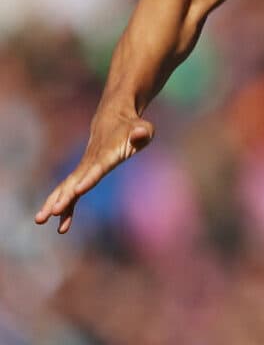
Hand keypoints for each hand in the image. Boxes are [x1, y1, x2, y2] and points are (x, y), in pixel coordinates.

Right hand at [35, 106, 155, 233]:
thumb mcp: (143, 128)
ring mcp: (84, 168)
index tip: (77, 191)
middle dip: (62, 198)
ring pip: (66, 187)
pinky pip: (72, 192)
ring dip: (54, 204)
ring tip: (40, 220)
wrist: (113, 119)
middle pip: (74, 181)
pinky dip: (66, 207)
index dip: (88, 179)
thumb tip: (140, 133)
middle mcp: (91, 162)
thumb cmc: (133, 127)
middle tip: (49, 213)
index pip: (97, 168)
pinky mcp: (83, 173)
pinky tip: (61, 225)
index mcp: (108, 153)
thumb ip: (142, 132)